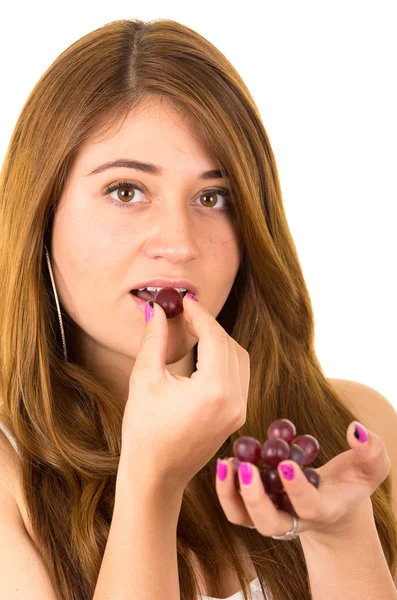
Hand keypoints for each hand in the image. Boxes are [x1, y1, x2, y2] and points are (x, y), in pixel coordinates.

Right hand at [120, 294, 249, 493]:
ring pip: (239, 358)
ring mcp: (240, 410)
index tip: (184, 300)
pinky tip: (204, 352)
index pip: (215, 337)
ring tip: (193, 329)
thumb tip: (158, 309)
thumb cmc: (144, 431)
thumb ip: (155, 340)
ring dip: (220, 340)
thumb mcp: (145, 380)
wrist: (156, 475)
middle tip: (185, 313)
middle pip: (230, 345)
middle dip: (209, 325)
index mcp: (214, 391)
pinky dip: (225, 358)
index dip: (199, 314)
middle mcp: (235, 400)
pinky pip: (239, 376)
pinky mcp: (237, 416)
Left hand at [215, 422, 390, 539]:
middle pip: (270, 523)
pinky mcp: (257, 508)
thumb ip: (371, 450)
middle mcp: (295, 520)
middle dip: (255, 499)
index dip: (296, 489)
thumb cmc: (354, 481)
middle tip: (247, 467)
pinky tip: (226, 460)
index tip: (285, 463)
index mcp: (324, 511)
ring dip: (230, 494)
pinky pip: (236, 507)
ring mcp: (273, 516)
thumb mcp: (371, 466)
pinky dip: (226, 488)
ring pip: (245, 519)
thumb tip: (355, 429)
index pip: (308, 507)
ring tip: (227, 463)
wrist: (336, 504)